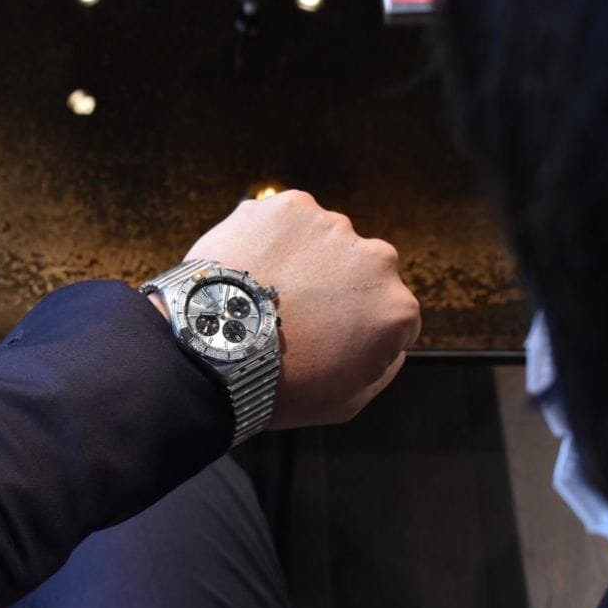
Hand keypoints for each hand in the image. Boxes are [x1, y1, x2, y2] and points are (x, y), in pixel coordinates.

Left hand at [181, 190, 420, 428]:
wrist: (210, 350)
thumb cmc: (278, 385)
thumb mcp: (347, 400)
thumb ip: (383, 366)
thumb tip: (393, 343)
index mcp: (396, 308)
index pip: (389, 312)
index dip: (355, 326)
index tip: (325, 336)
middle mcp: (376, 258)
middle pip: (361, 270)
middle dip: (335, 287)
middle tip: (293, 314)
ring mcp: (332, 226)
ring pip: (324, 242)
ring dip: (303, 260)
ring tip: (263, 292)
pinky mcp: (290, 206)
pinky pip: (286, 222)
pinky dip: (271, 238)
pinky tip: (250, 268)